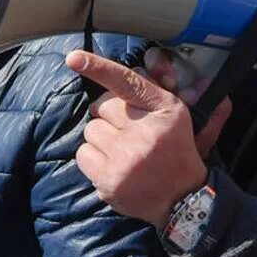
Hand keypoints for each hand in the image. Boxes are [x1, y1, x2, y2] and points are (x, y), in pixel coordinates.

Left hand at [66, 51, 229, 229]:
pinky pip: (83, 154)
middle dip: (109, 117)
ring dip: (101, 139)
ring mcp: (126, 157)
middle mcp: (145, 131)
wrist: (183, 198)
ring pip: (90, 130)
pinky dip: (93, 159)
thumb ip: (153, 89)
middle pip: (102, 106)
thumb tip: (137, 65)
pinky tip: (113, 166)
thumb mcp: (175, 115)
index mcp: (164, 109)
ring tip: (122, 152)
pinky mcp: (109, 180)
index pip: (127, 82)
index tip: (74, 58)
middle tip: (127, 132)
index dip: (98, 67)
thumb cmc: (175, 150)